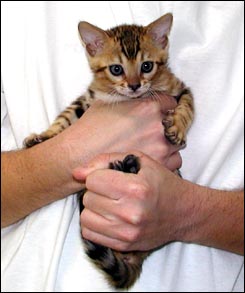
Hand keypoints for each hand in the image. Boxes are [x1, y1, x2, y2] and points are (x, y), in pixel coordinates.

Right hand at [56, 94, 179, 169]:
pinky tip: (153, 159)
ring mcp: (160, 147)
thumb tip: (140, 100)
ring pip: (177, 143)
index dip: (164, 108)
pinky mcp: (158, 165)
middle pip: (176, 123)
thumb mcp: (110, 103)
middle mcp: (158, 126)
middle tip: (153, 132)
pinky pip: (175, 161)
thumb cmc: (91, 129)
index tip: (160, 114)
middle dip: (167, 126)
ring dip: (169, 144)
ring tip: (152, 147)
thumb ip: (133, 101)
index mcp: (148, 106)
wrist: (79, 154)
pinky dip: (167, 160)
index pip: (170, 103)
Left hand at [73, 151, 183, 251]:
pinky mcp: (124, 245)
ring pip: (85, 216)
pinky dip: (94, 222)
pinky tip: (108, 216)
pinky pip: (89, 233)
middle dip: (96, 191)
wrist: (183, 212)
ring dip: (94, 208)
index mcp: (135, 188)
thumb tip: (76, 172)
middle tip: (112, 190)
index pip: (92, 180)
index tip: (109, 177)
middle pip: (88, 198)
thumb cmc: (161, 182)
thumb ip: (106, 160)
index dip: (99, 176)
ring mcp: (127, 232)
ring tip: (109, 203)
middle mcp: (130, 213)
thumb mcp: (139, 161)